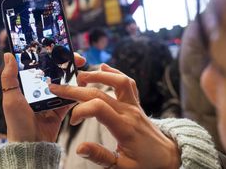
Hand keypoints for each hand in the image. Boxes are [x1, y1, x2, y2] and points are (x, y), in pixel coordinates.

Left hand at [1, 52, 85, 142]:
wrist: (31, 145)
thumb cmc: (17, 123)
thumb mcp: (10, 98)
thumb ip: (9, 77)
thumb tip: (8, 55)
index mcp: (27, 84)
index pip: (39, 65)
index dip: (49, 55)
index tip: (60, 47)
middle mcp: (40, 89)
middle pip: (55, 71)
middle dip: (67, 63)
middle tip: (77, 58)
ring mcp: (52, 99)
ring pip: (65, 83)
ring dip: (74, 75)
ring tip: (82, 70)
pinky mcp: (61, 109)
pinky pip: (71, 98)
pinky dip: (78, 92)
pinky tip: (84, 85)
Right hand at [49, 64, 180, 168]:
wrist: (168, 158)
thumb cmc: (146, 164)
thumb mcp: (123, 168)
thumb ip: (100, 156)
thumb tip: (79, 148)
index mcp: (125, 128)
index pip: (98, 108)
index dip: (80, 111)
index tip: (72, 123)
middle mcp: (130, 112)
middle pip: (100, 92)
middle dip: (75, 89)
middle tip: (57, 88)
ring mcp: (134, 105)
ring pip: (117, 81)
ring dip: (97, 75)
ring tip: (79, 76)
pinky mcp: (136, 103)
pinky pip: (127, 83)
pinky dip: (114, 73)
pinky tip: (103, 68)